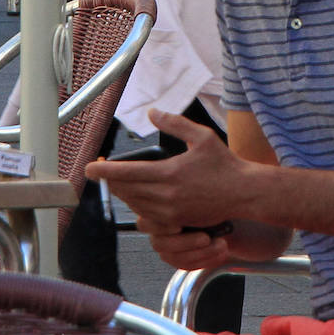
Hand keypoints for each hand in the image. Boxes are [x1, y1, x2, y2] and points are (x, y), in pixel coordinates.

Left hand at [85, 109, 247, 268]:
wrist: (244, 193)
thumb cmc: (225, 164)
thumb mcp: (201, 136)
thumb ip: (174, 123)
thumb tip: (152, 112)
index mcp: (169, 173)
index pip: (126, 173)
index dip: (103, 171)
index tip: (89, 167)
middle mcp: (167, 195)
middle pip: (125, 190)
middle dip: (110, 180)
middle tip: (102, 171)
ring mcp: (171, 212)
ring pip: (134, 204)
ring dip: (123, 193)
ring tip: (117, 182)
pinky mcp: (177, 222)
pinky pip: (147, 217)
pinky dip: (137, 206)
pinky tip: (137, 197)